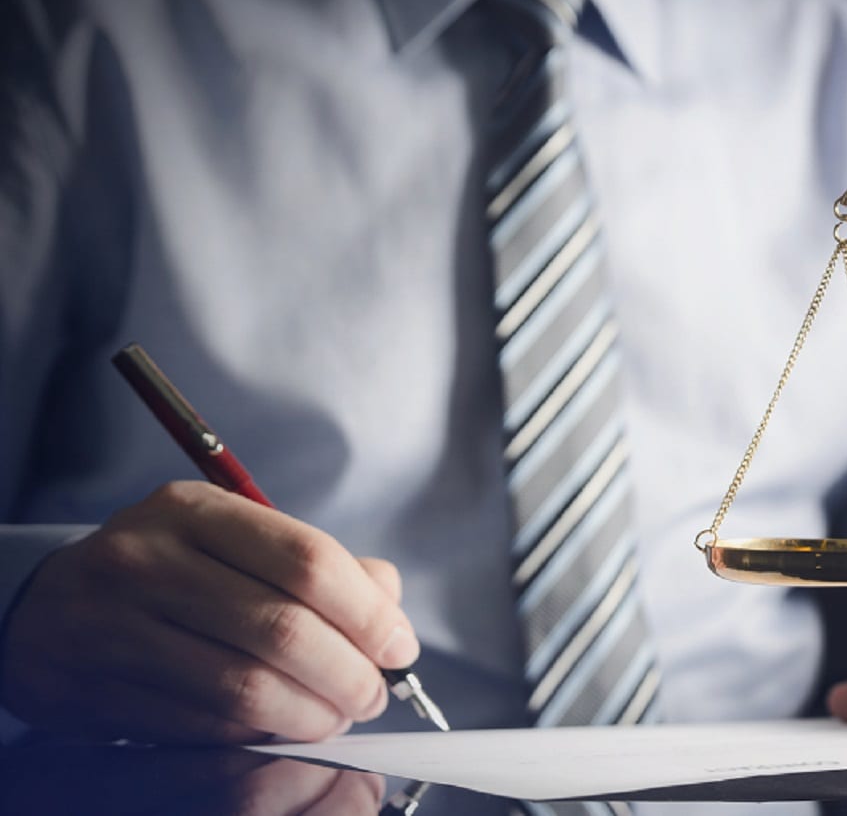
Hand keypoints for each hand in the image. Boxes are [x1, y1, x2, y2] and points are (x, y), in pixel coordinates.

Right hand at [0, 481, 419, 742]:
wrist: (48, 608)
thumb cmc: (164, 571)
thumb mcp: (232, 539)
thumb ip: (316, 564)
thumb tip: (390, 604)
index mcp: (193, 511)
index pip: (308, 561)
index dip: (369, 614)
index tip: (399, 646)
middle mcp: (148, 560)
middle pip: (284, 630)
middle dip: (349, 674)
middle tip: (373, 694)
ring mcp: (116, 627)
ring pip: (246, 688)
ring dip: (312, 715)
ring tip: (336, 717)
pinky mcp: (95, 689)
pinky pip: (203, 726)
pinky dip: (259, 735)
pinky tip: (282, 728)